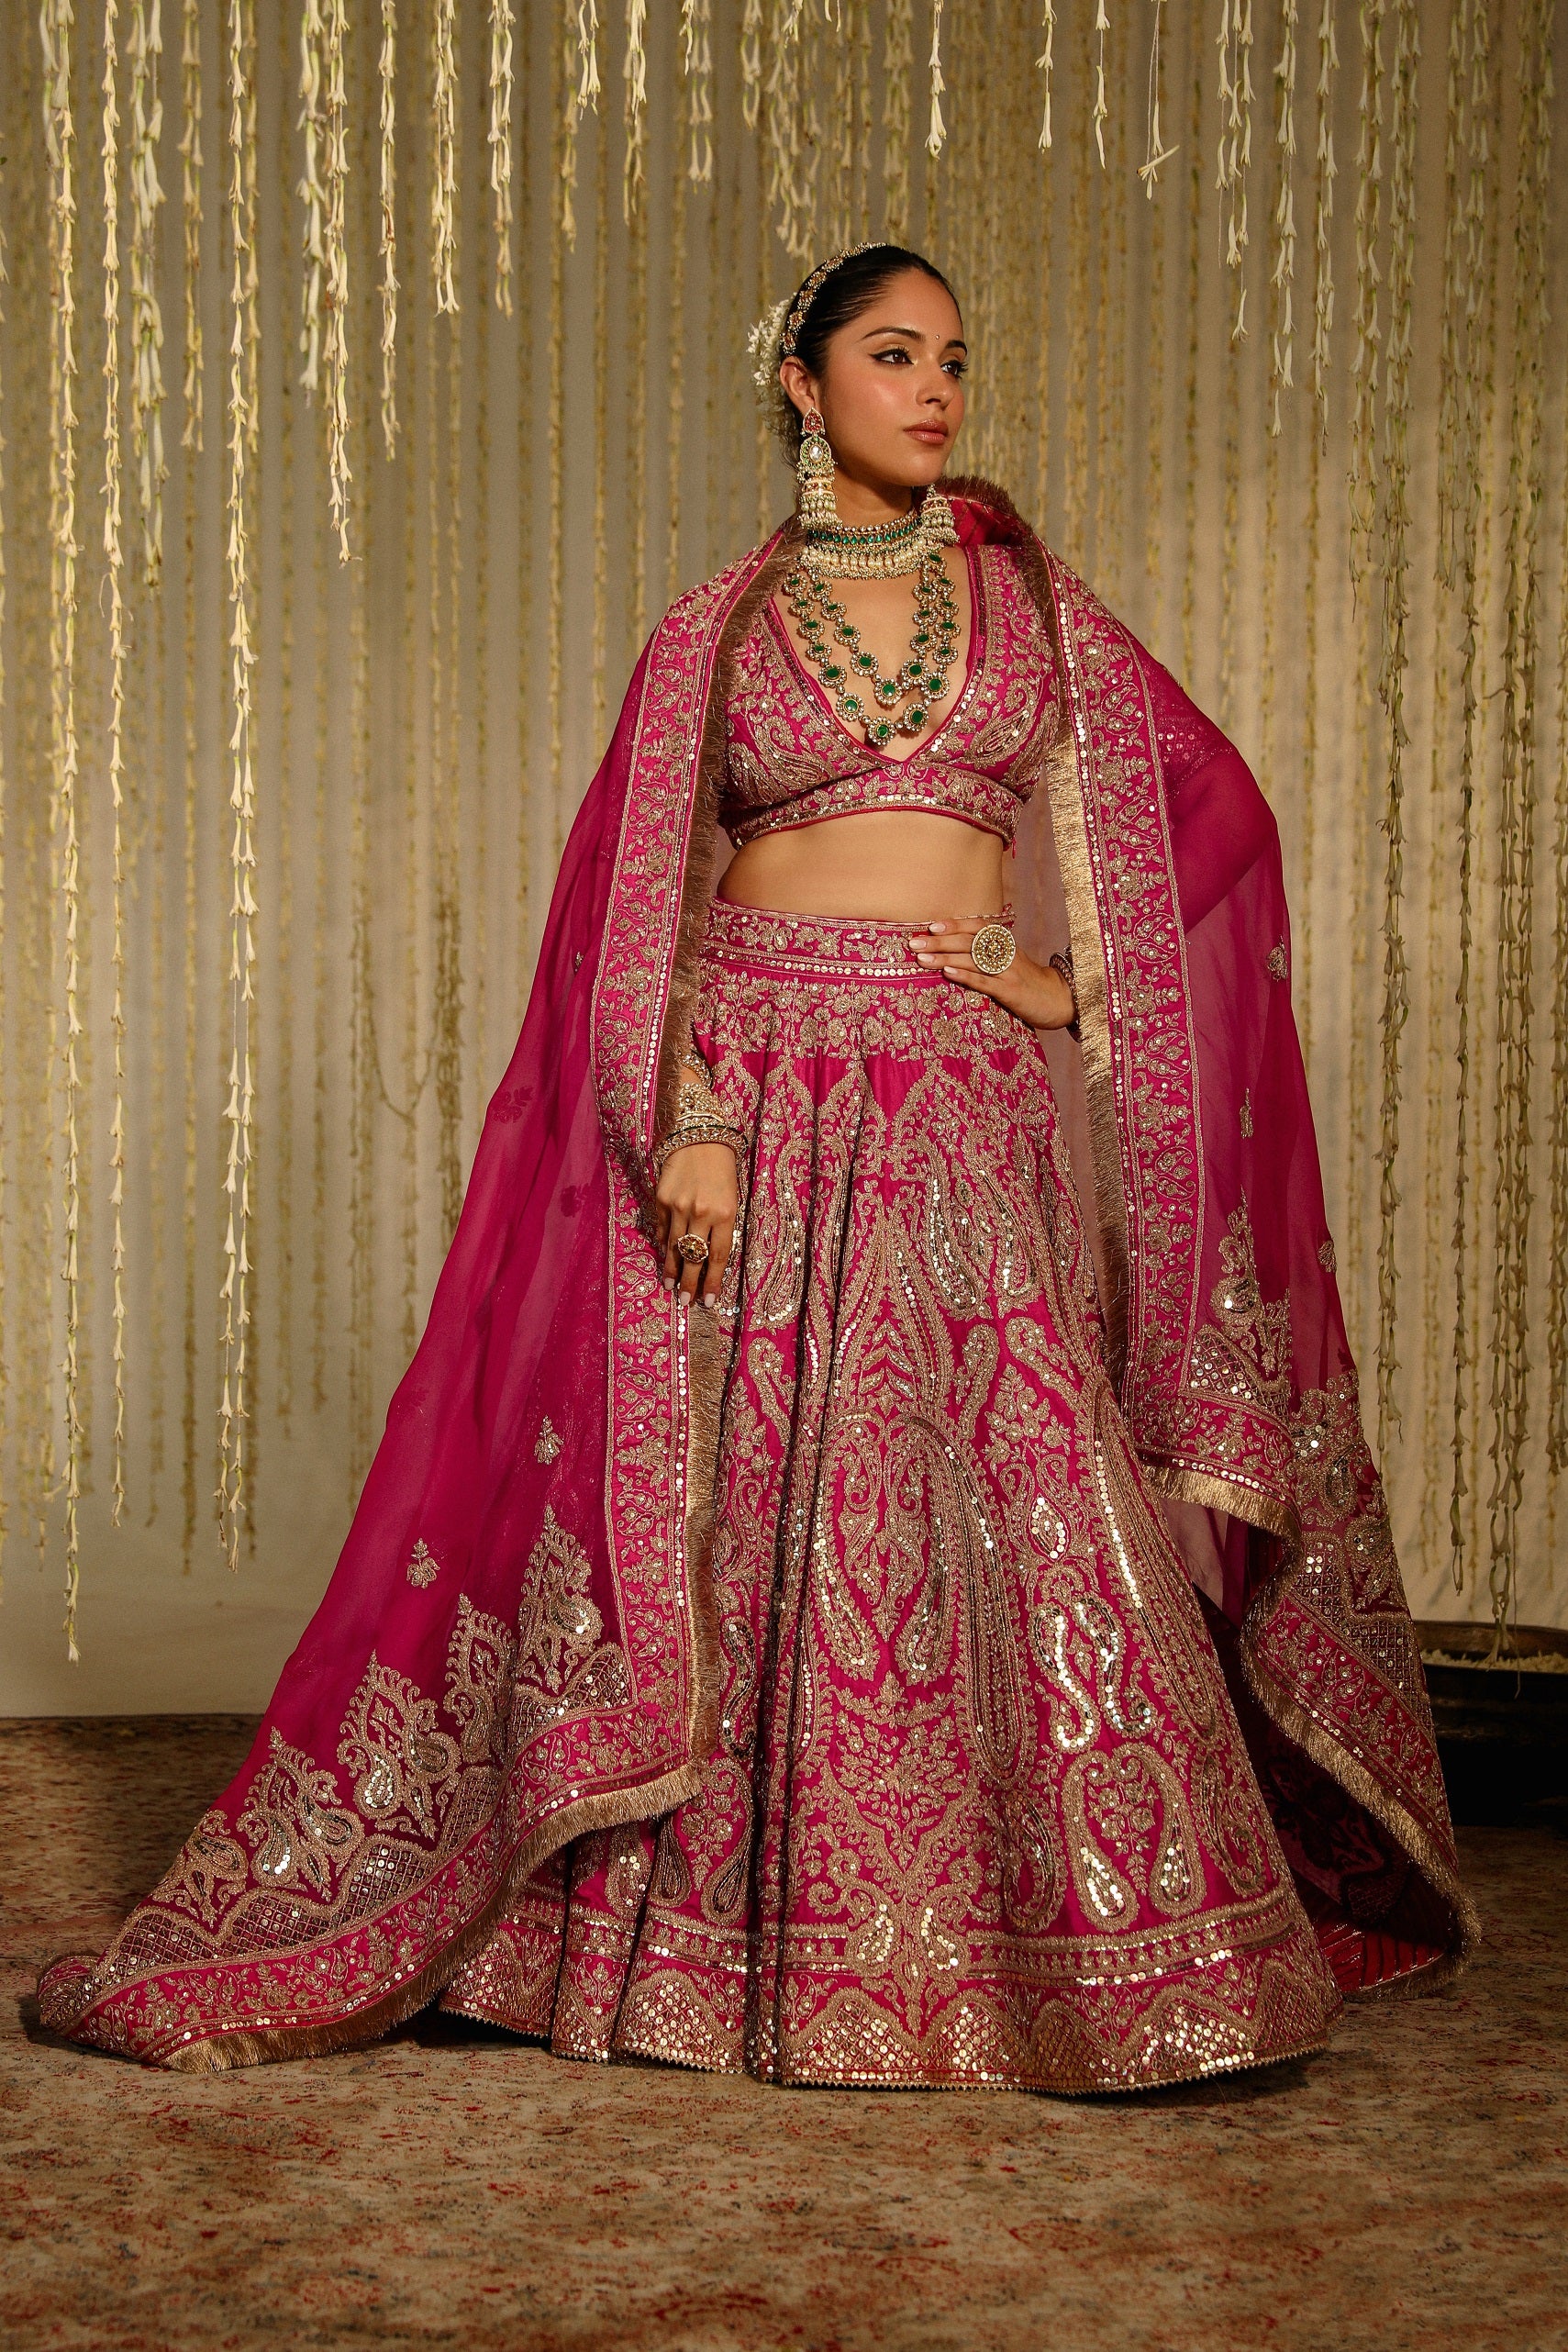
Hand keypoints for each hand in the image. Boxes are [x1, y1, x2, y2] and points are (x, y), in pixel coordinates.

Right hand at [653, 1141, 739, 1307]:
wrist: (700, 1137)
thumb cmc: (723, 1169)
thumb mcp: (732, 1198)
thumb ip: (720, 1227)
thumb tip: (705, 1257)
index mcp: (725, 1214)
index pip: (717, 1257)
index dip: (712, 1282)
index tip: (709, 1301)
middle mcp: (700, 1212)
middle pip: (693, 1257)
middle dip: (689, 1283)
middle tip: (685, 1301)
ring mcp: (678, 1206)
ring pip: (673, 1247)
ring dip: (671, 1269)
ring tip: (669, 1286)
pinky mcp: (661, 1199)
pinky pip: (661, 1228)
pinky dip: (663, 1243)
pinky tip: (664, 1256)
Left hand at [907, 919, 1076, 1030]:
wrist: (1059, 998)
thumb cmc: (1027, 980)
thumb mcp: (1009, 961)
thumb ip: (987, 953)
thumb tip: (953, 949)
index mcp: (1004, 943)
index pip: (977, 927)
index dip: (955, 924)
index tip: (931, 925)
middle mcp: (1006, 952)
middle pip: (970, 942)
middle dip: (940, 941)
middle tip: (914, 942)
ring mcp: (1009, 971)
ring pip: (973, 960)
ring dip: (945, 957)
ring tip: (922, 958)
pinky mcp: (1011, 991)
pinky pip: (985, 981)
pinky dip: (965, 976)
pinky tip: (948, 973)